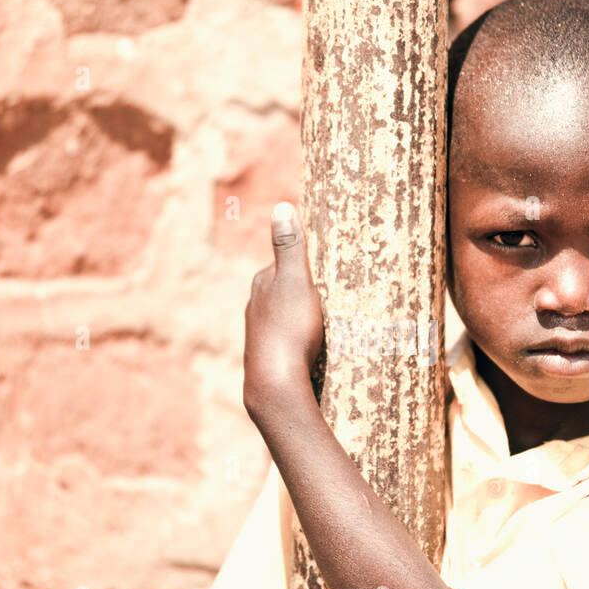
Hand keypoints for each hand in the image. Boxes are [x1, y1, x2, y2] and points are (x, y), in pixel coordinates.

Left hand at [242, 202, 323, 418]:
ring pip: (284, 316)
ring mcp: (259, 332)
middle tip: (333, 296)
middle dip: (305, 291)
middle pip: (284, 290)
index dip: (307, 264)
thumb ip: (289, 246)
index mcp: (262, 284)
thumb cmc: (290, 329)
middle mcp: (255, 306)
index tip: (328, 266)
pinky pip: (286, 340)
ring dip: (302, 317)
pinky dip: (299, 338)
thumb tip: (281, 206)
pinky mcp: (266, 356)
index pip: (285, 263)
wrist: (276, 383)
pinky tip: (312, 348)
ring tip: (326, 324)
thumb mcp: (295, 282)